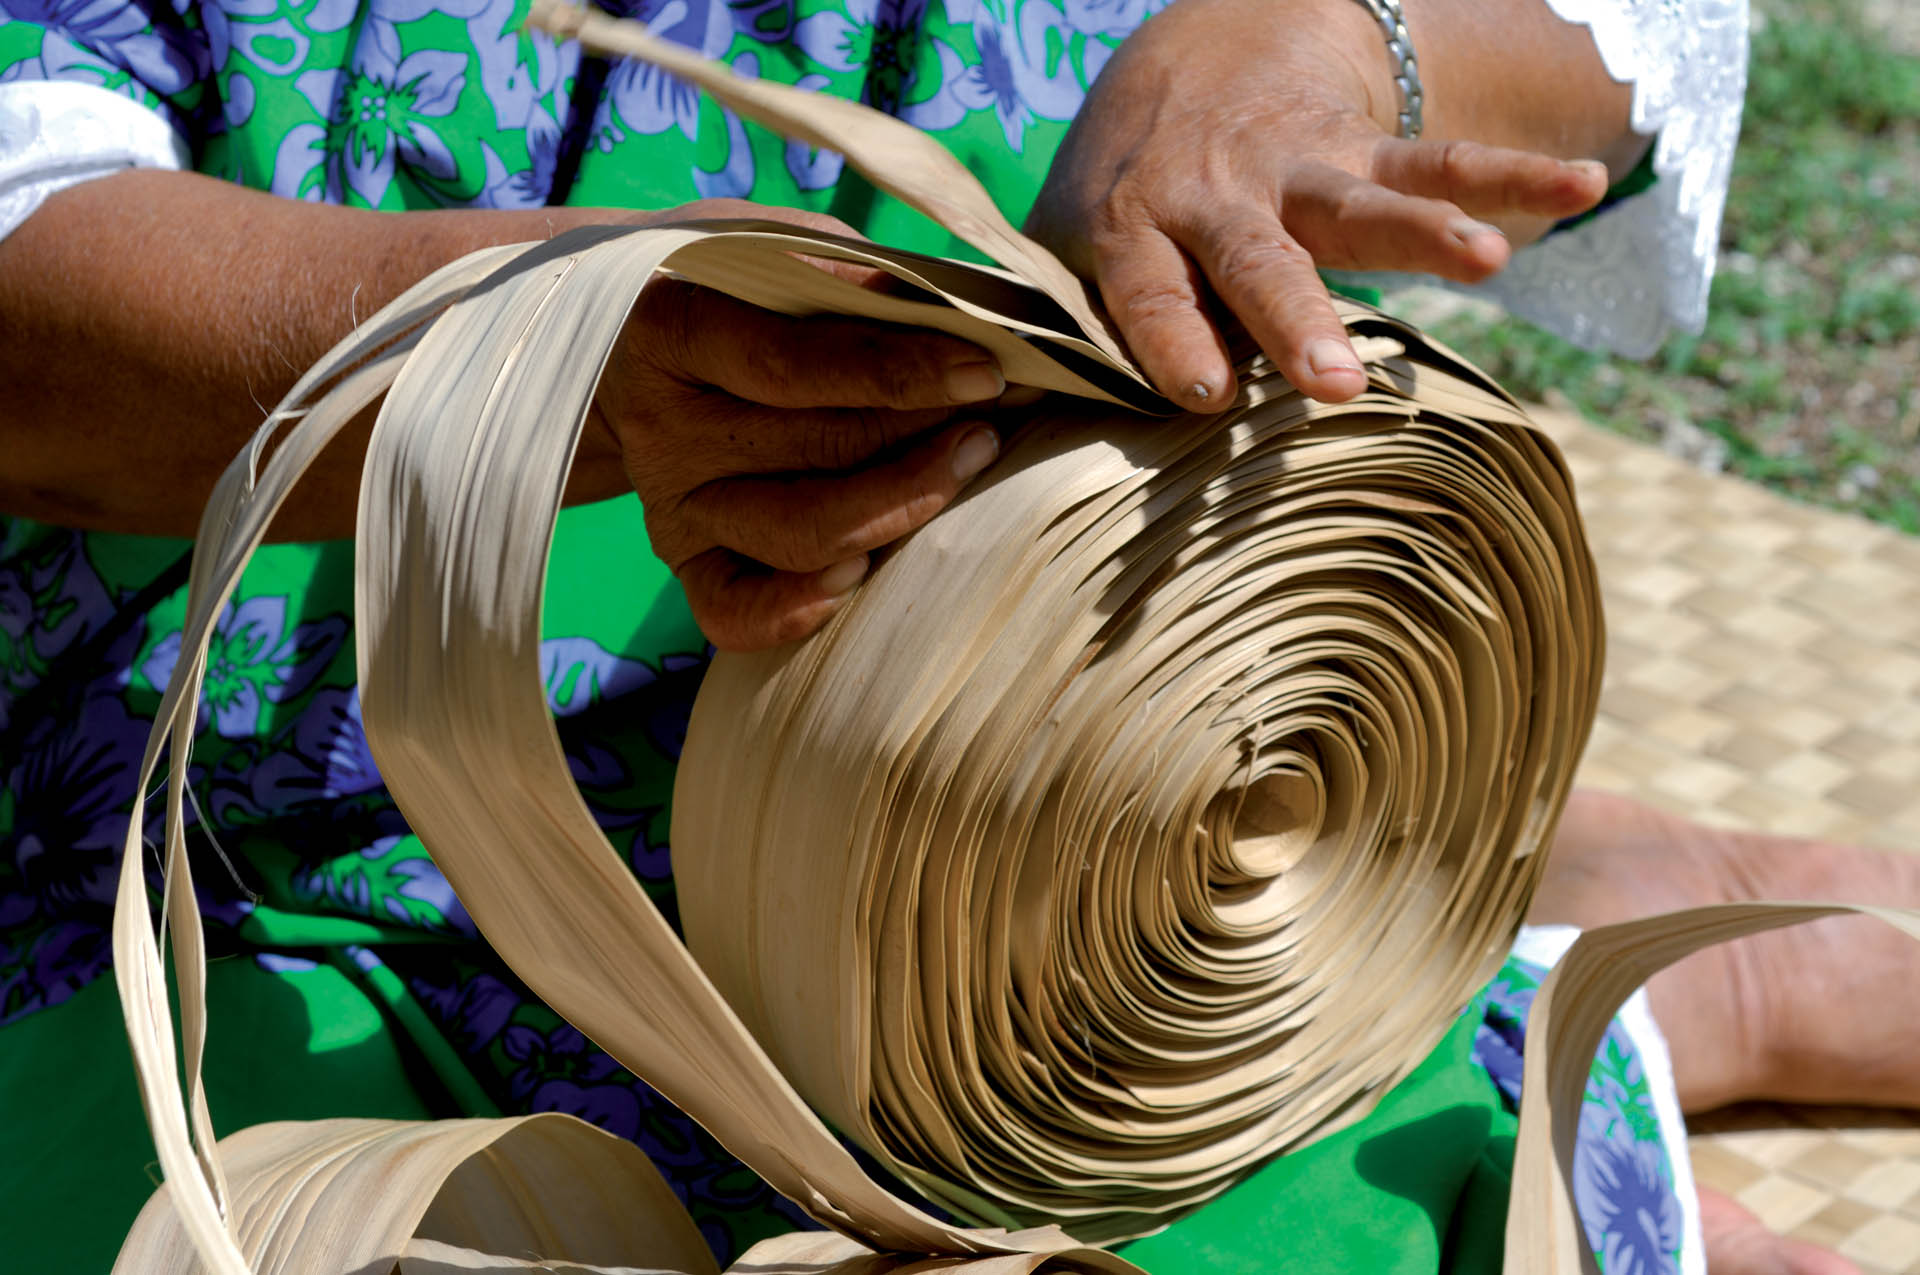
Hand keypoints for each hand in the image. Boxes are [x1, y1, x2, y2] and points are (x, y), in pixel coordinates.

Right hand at [586, 202, 1006, 651]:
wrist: (613, 338)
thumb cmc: (718, 280)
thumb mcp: (763, 245)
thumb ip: (843, 274)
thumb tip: (956, 307)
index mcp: (671, 328)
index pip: (791, 362)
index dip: (896, 370)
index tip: (984, 369)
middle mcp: (664, 426)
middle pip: (813, 448)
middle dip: (924, 431)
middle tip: (1004, 412)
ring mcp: (670, 501)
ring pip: (798, 533)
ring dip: (900, 506)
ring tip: (969, 462)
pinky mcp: (682, 558)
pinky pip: (735, 610)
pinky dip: (800, 609)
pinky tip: (865, 574)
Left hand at [1025, 0, 1616, 409]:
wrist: (1190, 61)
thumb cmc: (1119, 195)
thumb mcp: (1065, 249)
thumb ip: (1049, 334)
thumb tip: (993, 435)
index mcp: (1133, 229)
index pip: (1148, 292)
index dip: (1169, 338)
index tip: (1204, 392)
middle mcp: (1217, 198)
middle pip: (1258, 260)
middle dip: (1296, 317)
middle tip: (1333, 382)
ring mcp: (1297, 171)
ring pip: (1362, 202)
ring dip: (1423, 231)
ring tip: (1485, 259)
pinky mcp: (1365, 152)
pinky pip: (1442, 162)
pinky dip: (1512, 175)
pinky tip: (1581, 182)